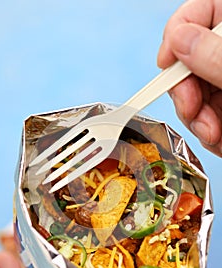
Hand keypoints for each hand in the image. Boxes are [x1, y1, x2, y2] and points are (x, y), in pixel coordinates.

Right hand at [157, 0, 221, 156]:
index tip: (166, 63)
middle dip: (185, 92)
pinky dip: (206, 133)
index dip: (176, 35)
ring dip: (196, 120)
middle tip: (193, 110)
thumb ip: (216, 56)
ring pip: (192, 95)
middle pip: (188, 62)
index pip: (199, 13)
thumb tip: (179, 40)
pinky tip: (219, 139)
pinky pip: (203, 117)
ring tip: (214, 134)